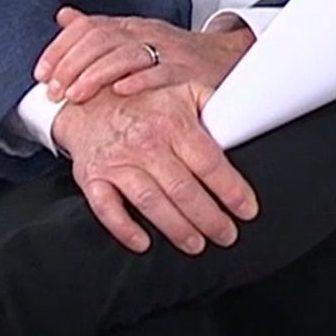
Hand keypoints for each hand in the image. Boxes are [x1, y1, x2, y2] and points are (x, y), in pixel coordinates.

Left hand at [37, 8, 253, 104]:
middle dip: (72, 65)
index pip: (88, 27)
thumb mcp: (134, 36)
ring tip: (76, 95)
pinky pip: (162, 73)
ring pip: (126, 55)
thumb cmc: (175, 54)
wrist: (226, 59)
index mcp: (130, 26)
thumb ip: (97, 29)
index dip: (61, 48)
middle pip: (101, 40)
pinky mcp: (187, 72)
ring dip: (96, 76)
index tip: (42, 72)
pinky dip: (139, 82)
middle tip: (54, 90)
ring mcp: (167, 51)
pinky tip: (121, 92)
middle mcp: (146, 33)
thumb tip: (64, 16)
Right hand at [52, 82, 257, 255]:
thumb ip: (213, 105)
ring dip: (177, 229)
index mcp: (173, 123)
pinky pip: (107, 208)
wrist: (87, 98)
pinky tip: (144, 243)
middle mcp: (146, 144)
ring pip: (152, 202)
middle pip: (184, 190)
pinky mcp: (93, 177)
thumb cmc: (143, 101)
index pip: (210, 163)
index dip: (232, 190)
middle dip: (210, 219)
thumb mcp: (182, 91)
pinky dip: (124, 229)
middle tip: (227, 236)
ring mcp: (118, 162)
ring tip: (197, 245)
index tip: (248, 210)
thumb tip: (242, 121)